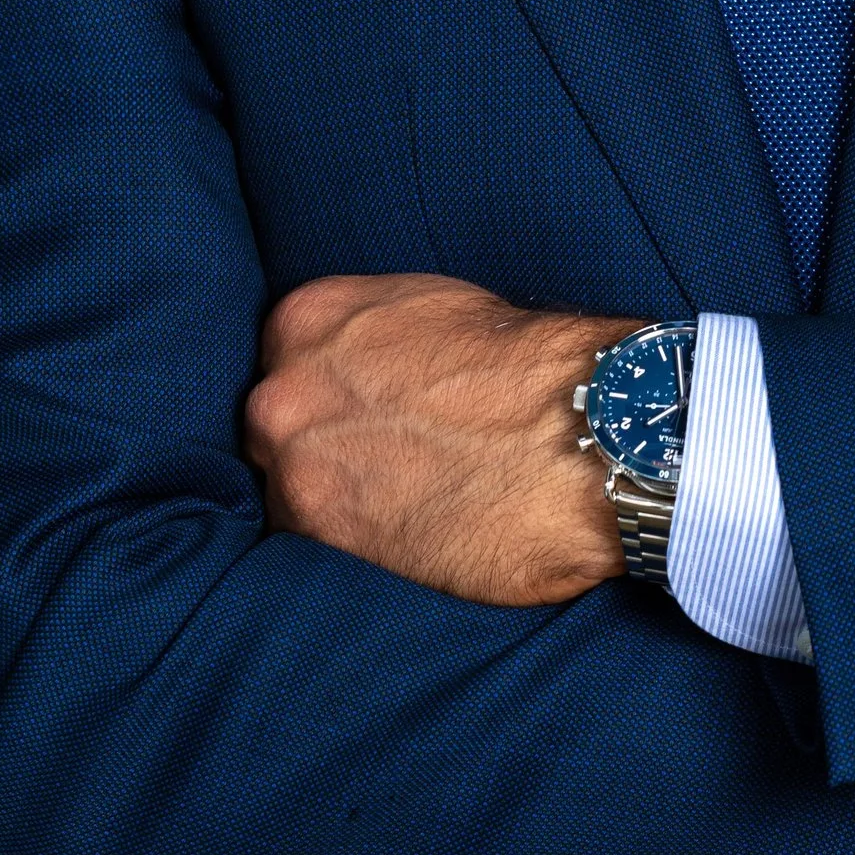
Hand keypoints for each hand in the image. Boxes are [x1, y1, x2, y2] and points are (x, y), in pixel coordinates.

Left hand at [244, 274, 641, 604]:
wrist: (579, 435)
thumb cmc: (525, 367)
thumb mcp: (430, 309)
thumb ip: (367, 336)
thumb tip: (355, 370)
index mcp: (309, 317)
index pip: (284, 360)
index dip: (327, 393)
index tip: (359, 413)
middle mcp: (284, 389)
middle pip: (274, 427)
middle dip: (318, 444)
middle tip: (380, 462)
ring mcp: (294, 466)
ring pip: (288, 489)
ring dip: (330, 500)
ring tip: (399, 504)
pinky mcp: (321, 539)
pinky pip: (311, 546)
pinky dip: (348, 546)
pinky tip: (403, 535)